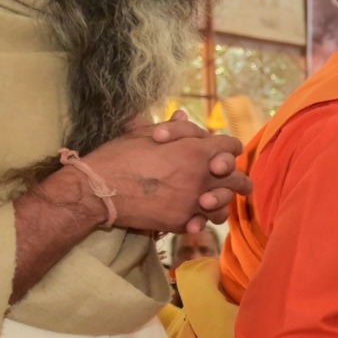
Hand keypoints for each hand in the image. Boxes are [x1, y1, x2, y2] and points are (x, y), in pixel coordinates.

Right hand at [82, 121, 248, 235]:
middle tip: (225, 182)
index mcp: (197, 150)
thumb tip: (184, 114)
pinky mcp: (182, 221)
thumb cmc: (118, 156)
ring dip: (220, 203)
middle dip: (236, 180)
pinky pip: (203, 223)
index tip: (219, 154)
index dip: (227, 148)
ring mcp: (195, 201)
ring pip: (226, 206)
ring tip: (207, 200)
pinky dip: (200, 220)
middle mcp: (203, 176)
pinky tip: (190, 217)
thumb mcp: (144, 134)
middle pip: (240, 180)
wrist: (97, 189)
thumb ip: (172, 128)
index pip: (232, 146)